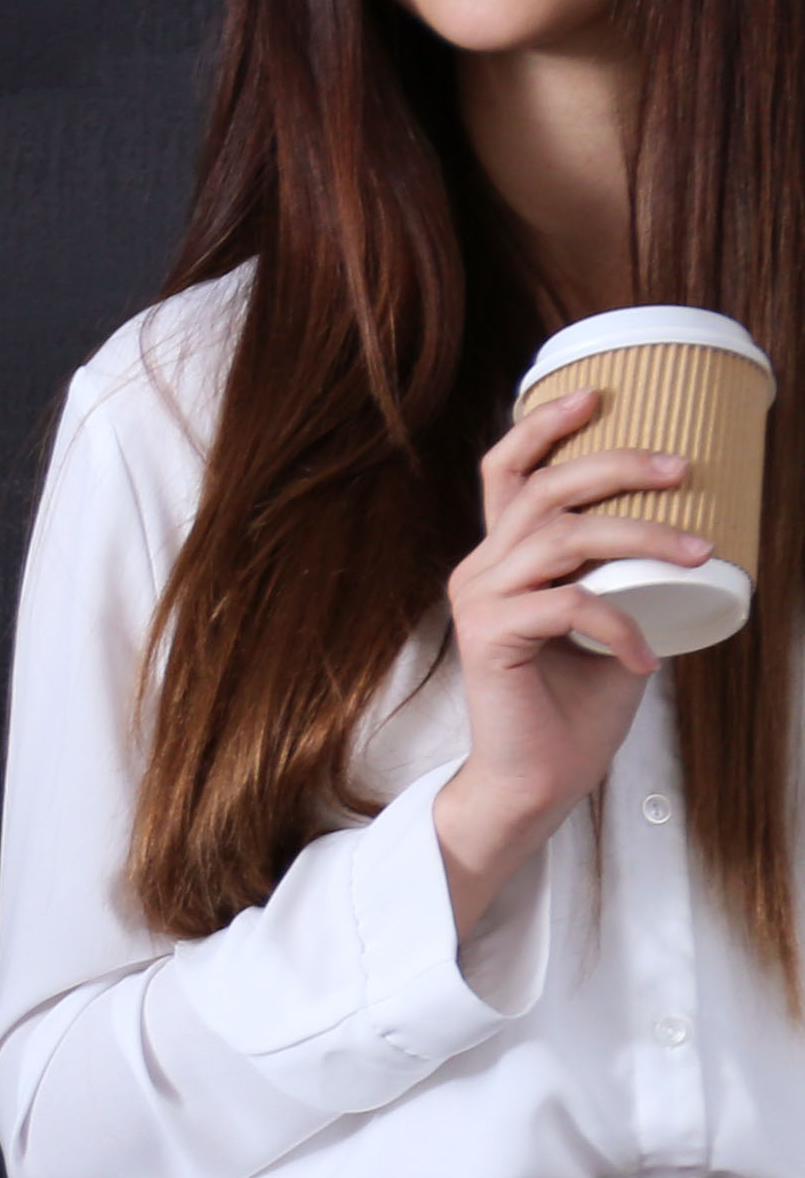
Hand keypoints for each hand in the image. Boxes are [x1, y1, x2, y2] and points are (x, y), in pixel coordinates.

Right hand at [440, 383, 716, 935]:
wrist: (537, 780)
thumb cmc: (573, 706)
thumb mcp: (609, 620)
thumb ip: (623, 576)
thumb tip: (690, 535)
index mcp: (503, 560)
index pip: (507, 474)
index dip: (544, 427)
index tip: (598, 396)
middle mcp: (481, 571)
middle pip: (543, 488)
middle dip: (618, 467)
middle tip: (682, 469)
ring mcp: (481, 603)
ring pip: (560, 537)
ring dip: (640, 536)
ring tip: (697, 552)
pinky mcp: (490, 639)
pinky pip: (569, 605)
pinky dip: (620, 625)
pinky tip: (644, 656)